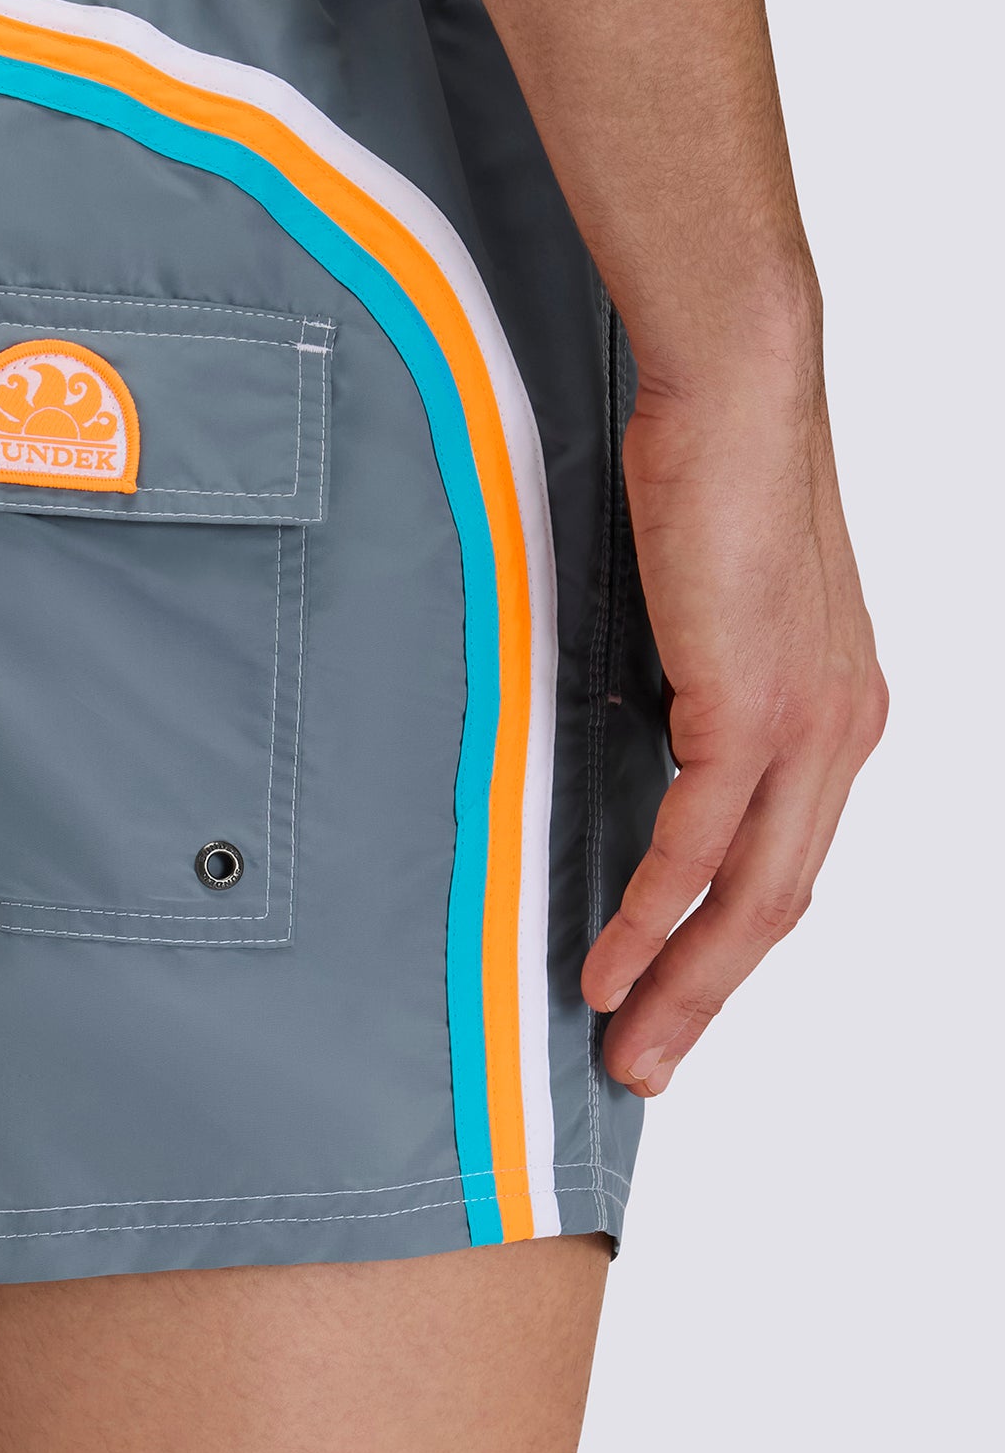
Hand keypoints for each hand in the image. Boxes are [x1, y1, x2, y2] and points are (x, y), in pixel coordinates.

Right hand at [582, 328, 886, 1094]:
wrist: (738, 389)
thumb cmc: (713, 470)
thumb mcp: (713, 603)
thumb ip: (697, 683)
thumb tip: (644, 734)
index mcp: (840, 710)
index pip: (789, 857)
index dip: (731, 941)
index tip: (675, 992)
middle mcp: (843, 731)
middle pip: (779, 902)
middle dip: (710, 994)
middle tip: (651, 1063)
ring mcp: (808, 724)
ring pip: (749, 894)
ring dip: (683, 981)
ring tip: (628, 1044)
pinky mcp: (752, 705)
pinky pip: (696, 841)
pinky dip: (650, 912)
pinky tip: (608, 961)